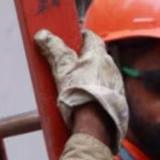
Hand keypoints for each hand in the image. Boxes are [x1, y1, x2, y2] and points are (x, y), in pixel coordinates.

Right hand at [34, 29, 128, 145]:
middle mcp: (111, 67)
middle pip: (96, 55)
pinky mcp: (116, 100)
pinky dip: (94, 90)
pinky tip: (84, 98)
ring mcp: (115, 84)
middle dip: (82, 57)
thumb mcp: (62, 69)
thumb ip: (53, 49)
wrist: (97, 125)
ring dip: (89, 75)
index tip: (69, 38)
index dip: (79, 36)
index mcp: (99, 55)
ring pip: (101, 73)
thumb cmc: (80, 94)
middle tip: (67, 62)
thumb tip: (42, 34)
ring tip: (73, 84)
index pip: (91, 37)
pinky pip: (104, 90)